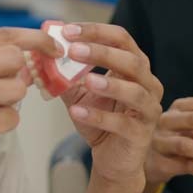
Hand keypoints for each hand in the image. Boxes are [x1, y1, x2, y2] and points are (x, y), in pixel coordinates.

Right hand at [0, 28, 58, 192]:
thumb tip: (28, 58)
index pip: (4, 34)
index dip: (35, 39)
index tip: (54, 47)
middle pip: (14, 57)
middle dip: (17, 75)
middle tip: (2, 90)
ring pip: (18, 88)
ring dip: (9, 102)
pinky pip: (12, 117)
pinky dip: (3, 125)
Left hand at [57, 23, 163, 183]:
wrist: (112, 160)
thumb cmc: (100, 121)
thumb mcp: (80, 93)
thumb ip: (67, 75)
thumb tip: (44, 55)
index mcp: (135, 67)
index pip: (121, 39)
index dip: (96, 32)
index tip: (68, 31)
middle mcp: (148, 84)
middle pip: (132, 61)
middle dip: (102, 53)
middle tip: (73, 50)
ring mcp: (148, 110)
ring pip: (135, 91)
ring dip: (109, 84)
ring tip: (86, 80)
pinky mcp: (142, 135)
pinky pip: (122, 123)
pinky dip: (99, 117)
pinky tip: (77, 112)